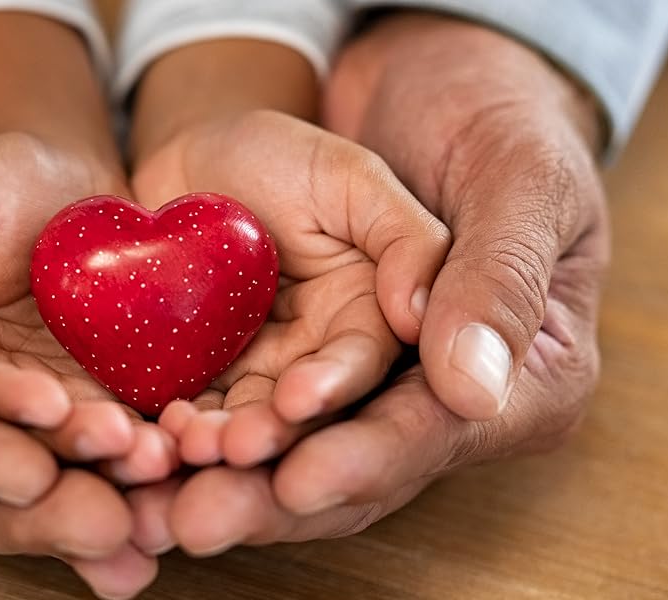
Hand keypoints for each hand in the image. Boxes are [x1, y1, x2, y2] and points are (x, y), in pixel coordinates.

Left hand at [129, 13, 608, 555]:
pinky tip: (142, 448)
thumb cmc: (490, 119)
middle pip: (353, 465)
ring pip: (291, 452)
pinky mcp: (299, 362)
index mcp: (525, 376)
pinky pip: (244, 409)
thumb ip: (496, 275)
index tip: (296, 480)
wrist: (413, 81)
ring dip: (222, 478)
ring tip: (154, 493)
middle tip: (197, 518)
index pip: (436, 433)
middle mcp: (439, 399)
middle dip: (271, 496)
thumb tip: (472, 387)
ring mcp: (364, 387)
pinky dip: (195, 433)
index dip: (362, 460)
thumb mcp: (515, 178)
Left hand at [131, 110, 449, 466]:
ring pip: (241, 422)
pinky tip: (151, 432)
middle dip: (268, 435)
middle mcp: (317, 359)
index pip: (362, 364)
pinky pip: (188, 410)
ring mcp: (255, 375)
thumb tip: (422, 316)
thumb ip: (405, 238)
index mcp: (368, 319)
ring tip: (187, 446)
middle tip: (232, 449)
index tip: (297, 402)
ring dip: (217, 443)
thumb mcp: (350, 178)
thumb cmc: (278, 156)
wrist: (188, 162)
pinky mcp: (198, 379)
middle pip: (299, 413)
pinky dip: (171, 427)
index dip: (333, 388)